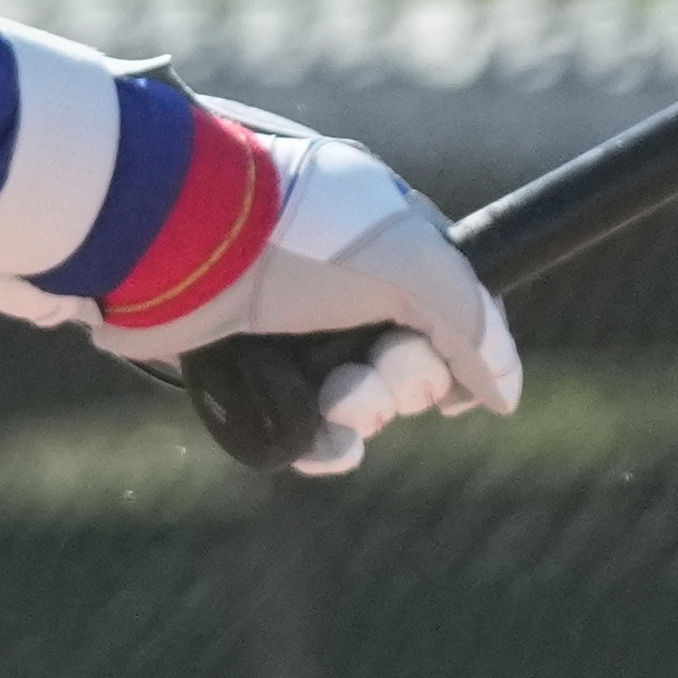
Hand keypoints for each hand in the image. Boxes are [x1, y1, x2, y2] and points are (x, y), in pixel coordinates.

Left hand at [0, 100, 525, 475]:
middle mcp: (346, 283)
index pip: (456, 309)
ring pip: (360, 404)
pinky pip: (304, 429)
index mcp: (390, 237)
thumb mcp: (410, 261)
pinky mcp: (246, 366)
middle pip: (412, 366)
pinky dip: (320, 445)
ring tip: (331, 394)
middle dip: (401, 382)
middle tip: (369, 365)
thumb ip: (472, 323)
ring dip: (360, 413)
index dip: (464, 356)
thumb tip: (503, 393)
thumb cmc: (296, 232)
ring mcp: (294, 328)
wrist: (173, 238)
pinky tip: (319, 442)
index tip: (457, 385)